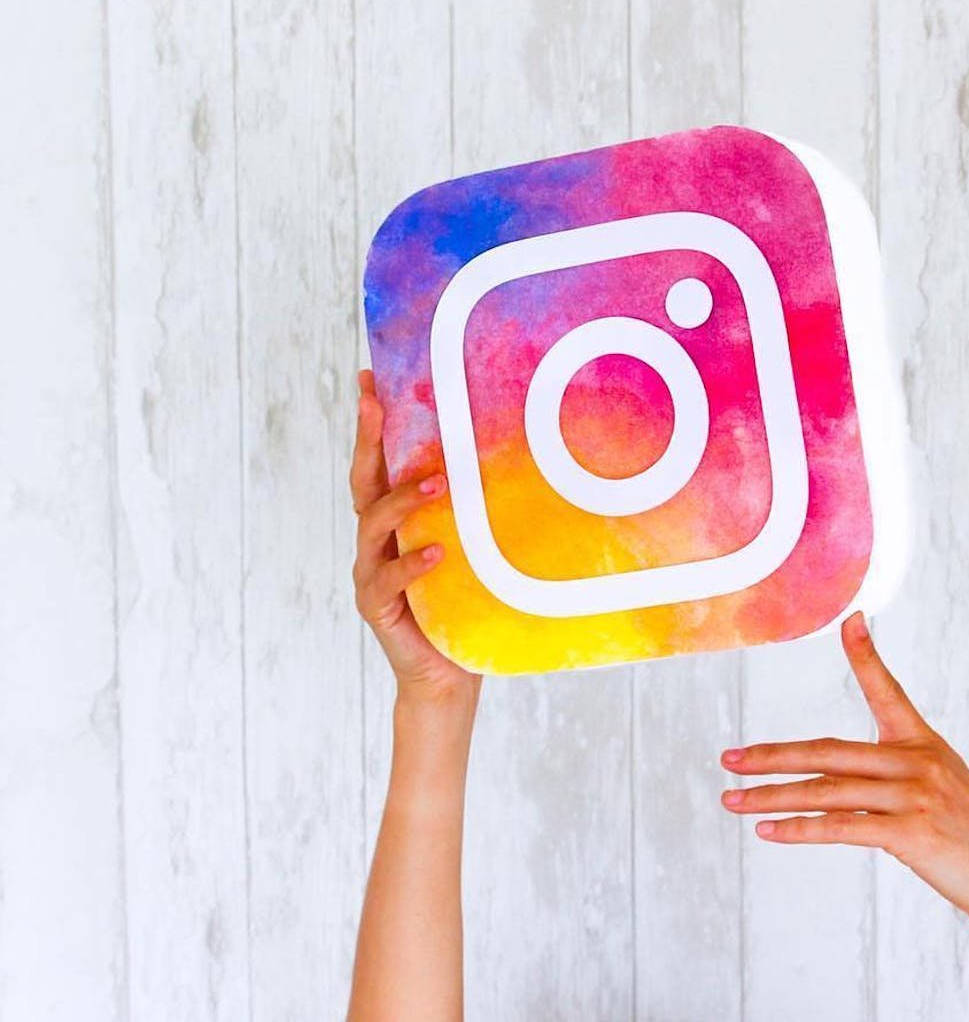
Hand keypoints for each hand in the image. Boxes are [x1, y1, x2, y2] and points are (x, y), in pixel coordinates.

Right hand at [350, 369, 480, 706]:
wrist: (450, 674)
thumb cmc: (464, 603)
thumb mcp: (473, 547)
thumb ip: (476, 511)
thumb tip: (522, 457)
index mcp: (396, 520)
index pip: (378, 462)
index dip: (371, 422)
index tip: (370, 378)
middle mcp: (376, 540)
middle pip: (363, 481)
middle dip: (367, 439)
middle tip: (375, 403)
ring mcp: (372, 572)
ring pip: (372, 525)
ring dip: (402, 499)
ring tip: (436, 482)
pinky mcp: (378, 607)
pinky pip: (389, 580)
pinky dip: (411, 563)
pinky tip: (437, 551)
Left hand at [720, 612, 968, 947]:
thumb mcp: (941, 790)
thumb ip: (895, 775)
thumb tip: (841, 783)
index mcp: (923, 742)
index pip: (886, 689)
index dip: (866, 654)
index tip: (850, 619)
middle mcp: (917, 761)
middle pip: (827, 752)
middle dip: (772, 756)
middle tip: (728, 759)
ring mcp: (915, 795)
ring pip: (826, 791)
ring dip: (771, 797)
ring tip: (733, 800)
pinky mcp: (912, 833)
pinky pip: (842, 827)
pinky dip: (800, 828)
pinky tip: (769, 831)